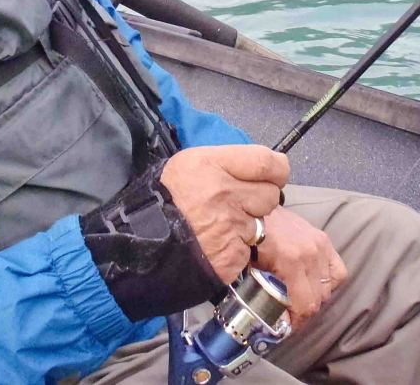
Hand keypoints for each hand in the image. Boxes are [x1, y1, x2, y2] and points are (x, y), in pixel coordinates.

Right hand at [160, 145, 288, 283]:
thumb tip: (261, 168)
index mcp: (213, 165)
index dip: (277, 169)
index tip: (275, 174)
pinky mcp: (232, 255)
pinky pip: (248, 248)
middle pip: (271, 194)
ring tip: (224, 224)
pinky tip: (218, 244)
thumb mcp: (189, 164)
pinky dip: (237, 248)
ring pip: (262, 223)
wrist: (142, 243)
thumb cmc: (166, 198)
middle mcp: (225, 193)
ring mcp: (230, 227)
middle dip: (261, 199)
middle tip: (241, 203)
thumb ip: (227, 163)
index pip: (267, 162)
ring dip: (249, 225)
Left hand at [255, 206, 347, 330]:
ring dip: (317, 297)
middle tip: (293, 314)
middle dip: (305, 311)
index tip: (289, 327)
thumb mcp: (253, 268)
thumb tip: (270, 316)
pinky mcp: (323, 238)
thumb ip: (264, 293)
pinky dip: (331, 280)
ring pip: (329, 286)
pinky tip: (319, 283)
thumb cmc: (252, 239)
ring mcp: (319, 245)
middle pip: (319, 298)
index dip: (298, 322)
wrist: (258, 211)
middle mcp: (310, 254)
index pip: (306, 304)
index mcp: (292, 262)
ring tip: (303, 298)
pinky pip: (338, 269)